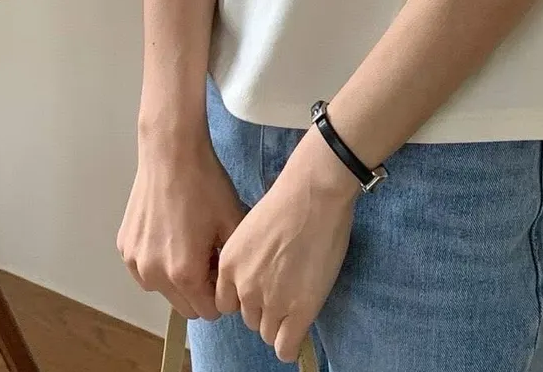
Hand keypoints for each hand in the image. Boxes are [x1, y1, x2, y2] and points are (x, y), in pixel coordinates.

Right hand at [117, 129, 244, 320]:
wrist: (172, 153)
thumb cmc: (205, 185)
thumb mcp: (233, 222)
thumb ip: (234, 265)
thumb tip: (233, 285)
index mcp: (184, 274)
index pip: (208, 312)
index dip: (221, 294)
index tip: (224, 270)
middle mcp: (154, 276)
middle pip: (184, 306)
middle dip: (200, 289)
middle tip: (210, 254)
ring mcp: (134, 262)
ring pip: (162, 289)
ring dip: (177, 277)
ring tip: (190, 241)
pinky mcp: (124, 247)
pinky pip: (145, 268)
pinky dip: (158, 260)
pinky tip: (171, 231)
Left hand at [214, 125, 360, 361]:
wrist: (314, 194)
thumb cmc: (290, 200)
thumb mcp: (252, 230)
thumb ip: (249, 259)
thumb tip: (260, 274)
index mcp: (229, 266)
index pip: (228, 303)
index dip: (247, 296)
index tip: (265, 287)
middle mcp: (244, 287)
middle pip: (249, 318)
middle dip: (266, 307)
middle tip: (288, 285)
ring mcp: (270, 302)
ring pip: (267, 332)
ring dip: (281, 320)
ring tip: (300, 295)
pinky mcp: (297, 311)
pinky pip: (285, 348)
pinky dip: (290, 344)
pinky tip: (299, 328)